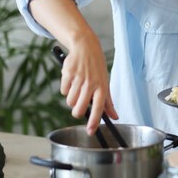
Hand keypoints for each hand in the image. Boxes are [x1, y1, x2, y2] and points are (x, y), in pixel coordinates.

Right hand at [28, 0, 117, 134]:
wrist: (85, 46)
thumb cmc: (96, 66)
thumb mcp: (105, 82)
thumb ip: (108, 102)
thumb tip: (115, 117)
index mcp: (101, 86)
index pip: (99, 108)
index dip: (94, 121)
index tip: (91, 131)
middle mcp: (90, 83)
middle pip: (78, 109)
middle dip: (77, 111)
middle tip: (79, 105)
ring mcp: (78, 78)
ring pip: (69, 101)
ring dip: (71, 98)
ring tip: (77, 87)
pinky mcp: (67, 74)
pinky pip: (63, 91)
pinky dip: (66, 88)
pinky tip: (72, 79)